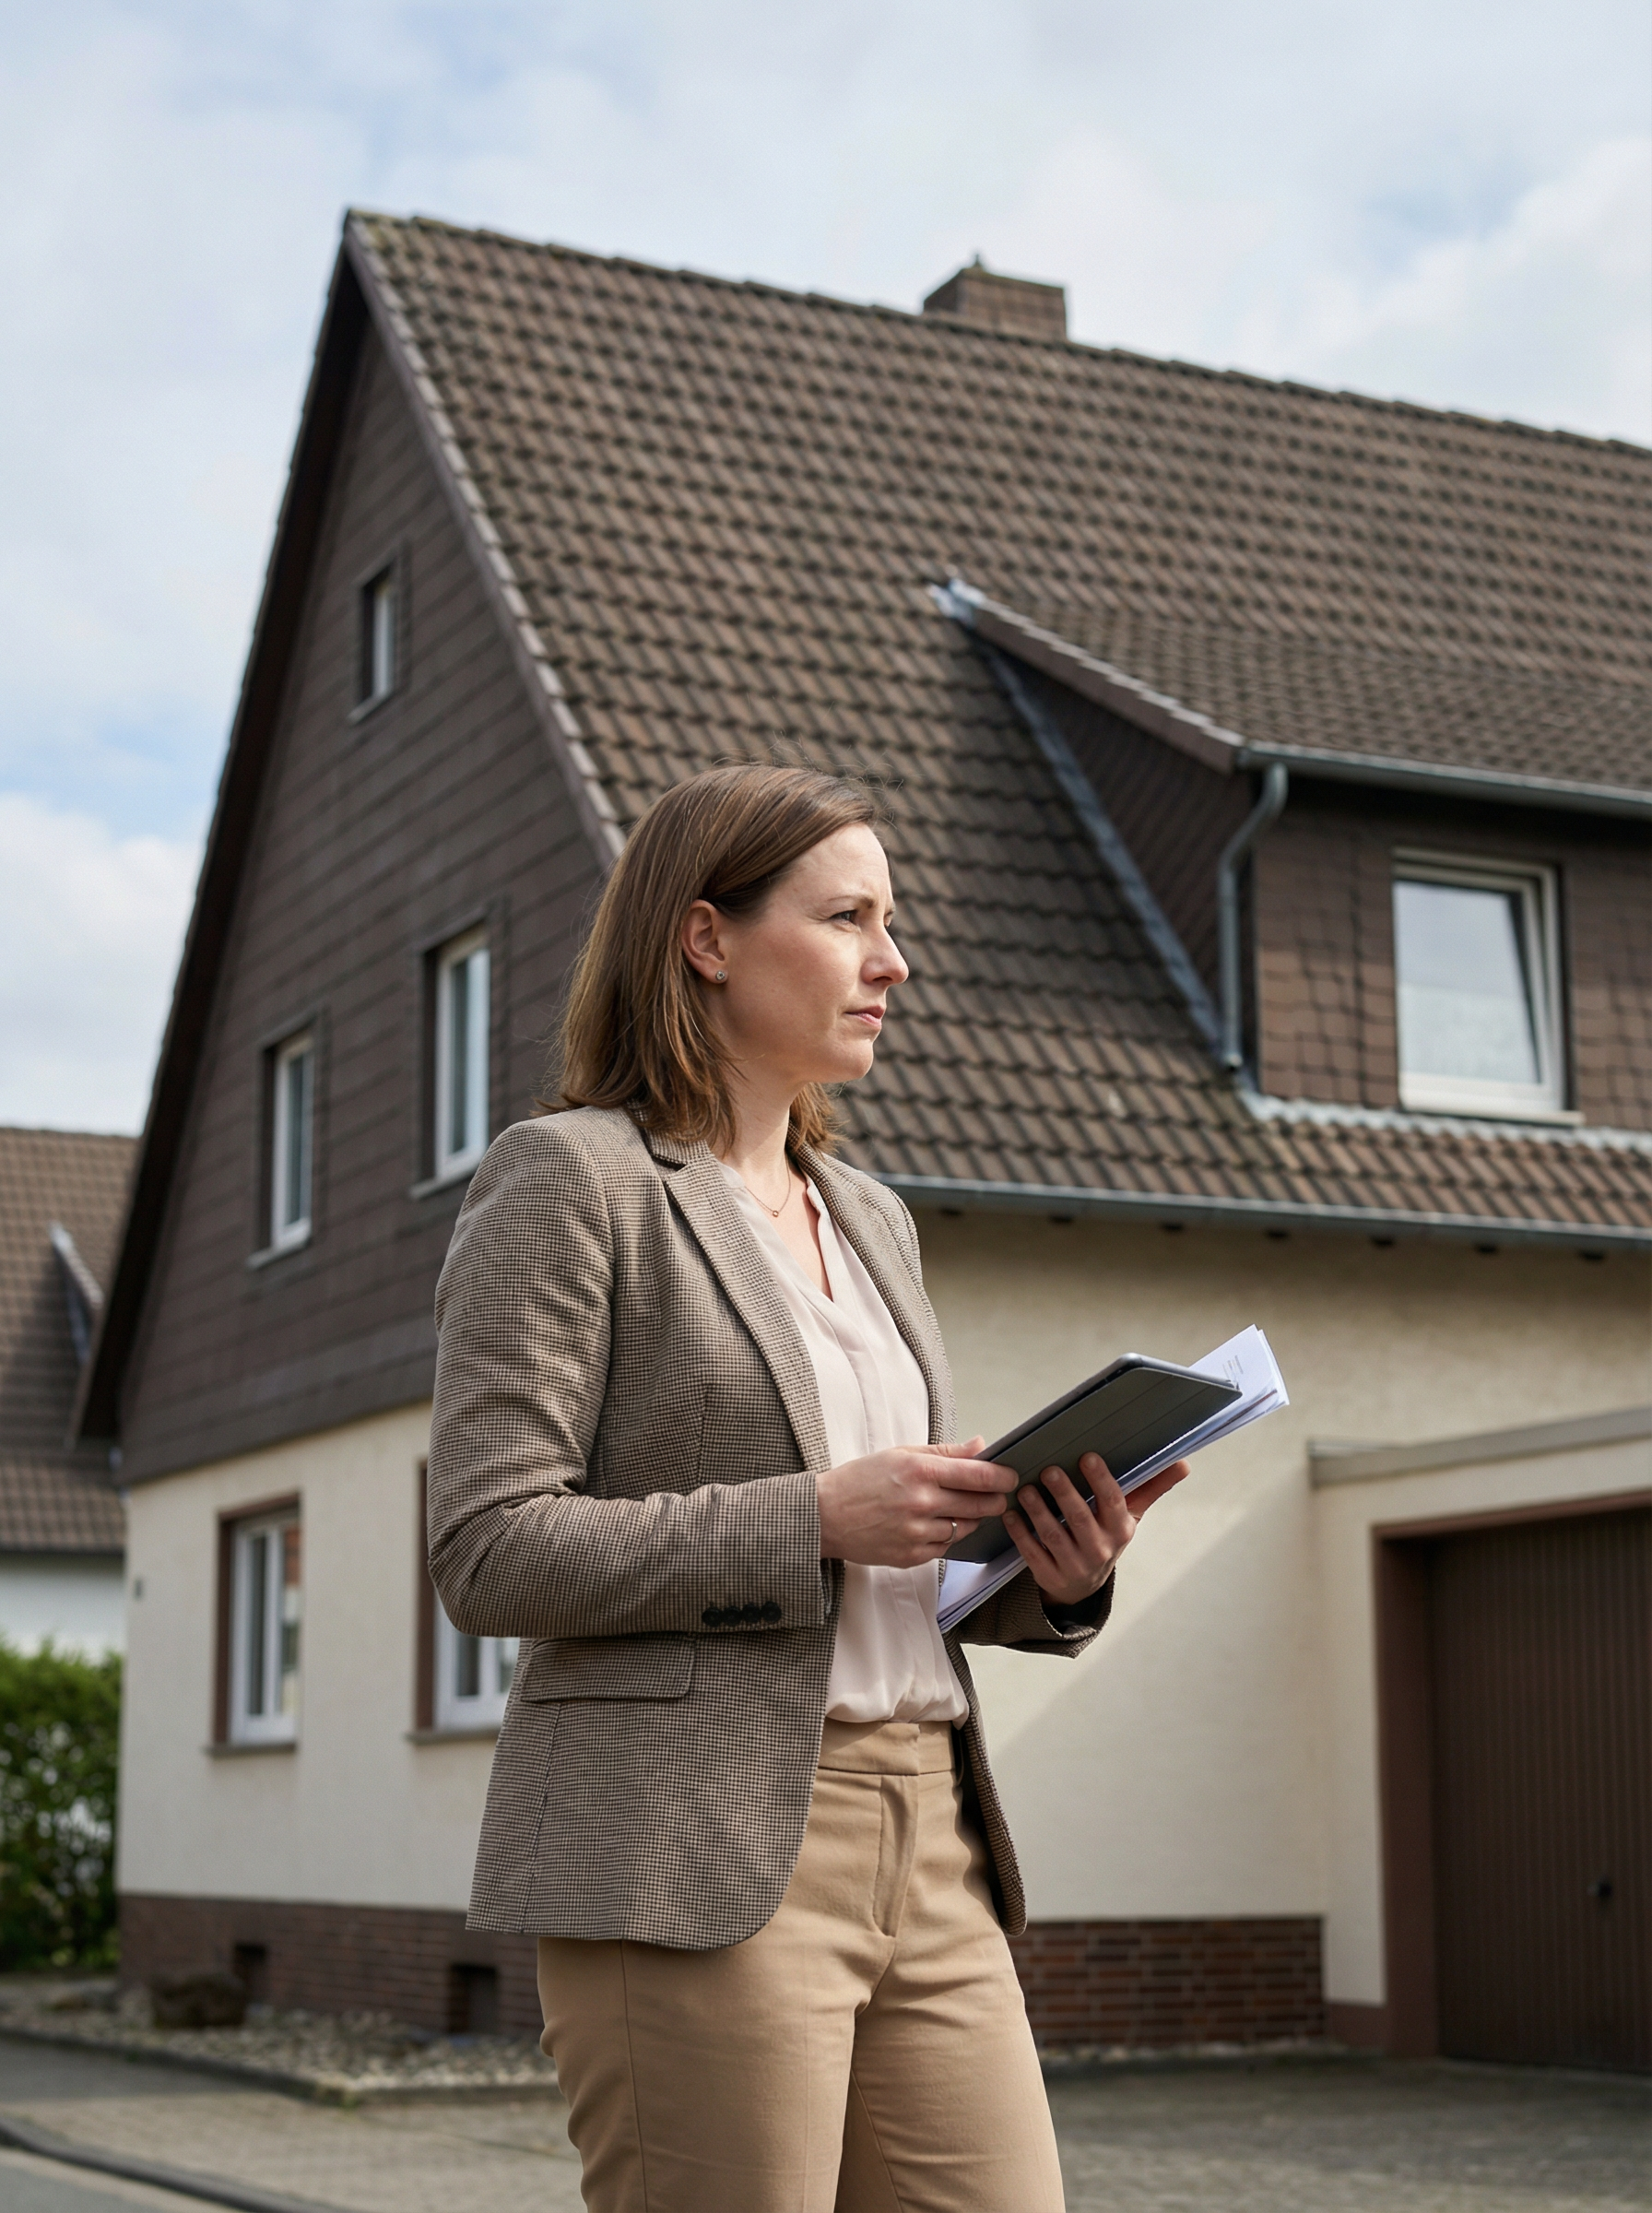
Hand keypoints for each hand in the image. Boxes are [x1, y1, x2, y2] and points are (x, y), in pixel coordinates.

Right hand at [817, 1438, 1014, 1567]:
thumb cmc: (861, 1480)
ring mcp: (917, 1533)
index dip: (1002, 1476)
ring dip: (971, 1518)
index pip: (978, 1474)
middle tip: (998, 1495)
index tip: (1012, 1476)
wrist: (825, 1516)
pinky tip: (935, 1524)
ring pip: (966, 1528)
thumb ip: (945, 1452)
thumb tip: (981, 1445)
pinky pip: (946, 1546)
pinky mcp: (912, 1556)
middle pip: (980, 1505)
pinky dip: (947, 1535)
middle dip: (995, 1499)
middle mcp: (921, 1503)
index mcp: (919, 1471)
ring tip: (958, 1508)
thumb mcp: (901, 1454)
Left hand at [1003, 1452, 1188, 1608]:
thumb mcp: (1130, 1516)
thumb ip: (1151, 1487)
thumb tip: (1184, 1463)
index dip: (1101, 1480)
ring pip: (1055, 1537)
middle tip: (1048, 1470)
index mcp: (1120, 1530)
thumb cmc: (1106, 1536)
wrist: (1084, 1585)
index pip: (1114, 1503)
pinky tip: (1010, 1514)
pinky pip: (1033, 1554)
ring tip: (1025, 1490)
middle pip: (1080, 1519)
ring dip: (1038, 1512)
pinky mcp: (1050, 1576)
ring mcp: (1074, 1566)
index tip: (1087, 1456)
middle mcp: (1100, 1550)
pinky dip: (1020, 1534)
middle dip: (1065, 1494)